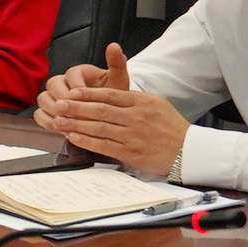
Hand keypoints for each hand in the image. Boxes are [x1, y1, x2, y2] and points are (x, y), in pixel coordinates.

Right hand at [35, 41, 133, 129]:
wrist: (108, 114)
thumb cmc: (112, 97)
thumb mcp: (118, 81)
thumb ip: (116, 64)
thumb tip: (114, 46)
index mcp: (79, 71)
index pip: (71, 74)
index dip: (77, 87)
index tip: (85, 99)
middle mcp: (64, 81)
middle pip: (53, 84)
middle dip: (63, 100)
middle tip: (73, 112)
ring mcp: (54, 96)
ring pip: (43, 99)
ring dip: (52, 110)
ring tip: (65, 121)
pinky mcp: (49, 110)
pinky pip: (39, 114)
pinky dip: (46, 121)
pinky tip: (57, 128)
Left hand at [48, 68, 188, 179]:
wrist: (188, 151)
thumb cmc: (172, 127)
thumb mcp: (157, 103)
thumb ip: (134, 98)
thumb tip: (111, 94)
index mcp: (142, 102)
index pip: (110, 94)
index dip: (88, 93)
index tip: (72, 93)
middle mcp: (136, 117)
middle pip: (100, 110)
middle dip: (76, 107)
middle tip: (59, 105)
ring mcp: (132, 135)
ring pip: (99, 127)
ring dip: (76, 124)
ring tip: (59, 121)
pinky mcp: (130, 153)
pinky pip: (104, 145)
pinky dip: (87, 141)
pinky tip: (73, 137)